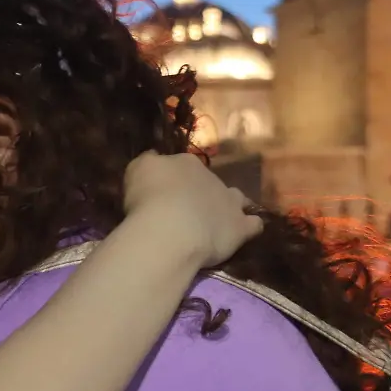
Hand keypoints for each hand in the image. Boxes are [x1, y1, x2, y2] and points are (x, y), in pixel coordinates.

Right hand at [123, 151, 262, 267]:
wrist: (170, 230)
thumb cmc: (148, 199)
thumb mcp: (136, 169)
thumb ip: (148, 162)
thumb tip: (154, 157)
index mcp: (186, 163)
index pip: (182, 164)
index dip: (173, 177)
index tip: (161, 190)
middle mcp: (212, 178)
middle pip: (208, 181)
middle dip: (200, 192)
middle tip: (183, 209)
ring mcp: (230, 203)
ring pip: (237, 198)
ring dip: (230, 204)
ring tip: (218, 218)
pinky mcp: (241, 228)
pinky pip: (253, 225)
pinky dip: (250, 227)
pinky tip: (242, 233)